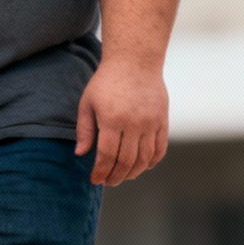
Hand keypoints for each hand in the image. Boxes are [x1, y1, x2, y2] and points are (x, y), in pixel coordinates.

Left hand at [74, 58, 168, 185]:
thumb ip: (84, 130)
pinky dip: (151, 162)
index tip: (95, 180)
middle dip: (116, 176)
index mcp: (112, 120)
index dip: (100, 171)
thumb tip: (80, 154)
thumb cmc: (106, 83)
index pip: (106, 155)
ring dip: (133, 172)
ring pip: (144, 158)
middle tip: (108, 182)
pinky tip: (142, 166)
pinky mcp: (163, 120)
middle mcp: (134, 123)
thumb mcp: (87, 104)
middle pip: (126, 161)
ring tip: (123, 176)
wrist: (135, 62)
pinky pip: (160, 148)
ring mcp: (151, 122)